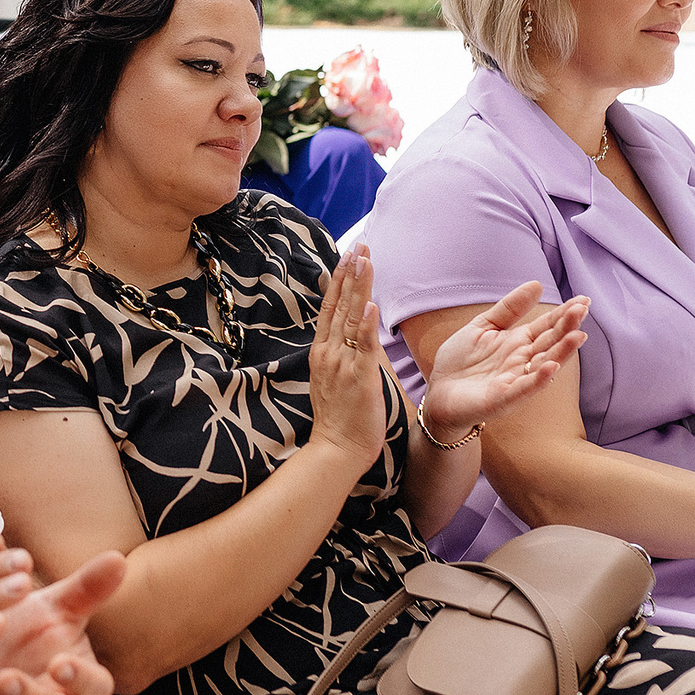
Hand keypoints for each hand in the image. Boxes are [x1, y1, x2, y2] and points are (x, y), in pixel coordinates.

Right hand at [305, 244, 388, 470]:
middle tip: (358, 245)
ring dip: (359, 288)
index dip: (339, 280)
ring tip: (364, 261)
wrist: (336, 448)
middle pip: (339, 305)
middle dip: (350, 273)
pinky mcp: (359, 377)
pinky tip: (371, 304)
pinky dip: (366, 324)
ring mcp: (342, 363)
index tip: (348, 255)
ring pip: (351, 318)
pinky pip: (363, 347)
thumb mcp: (334, 378)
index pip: (331, 308)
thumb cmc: (340, 419)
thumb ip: (341, 354)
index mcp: (323, 351)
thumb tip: (351, 335)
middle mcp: (329, 352)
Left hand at [419, 282, 583, 436]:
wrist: (438, 392)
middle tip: (583, 310)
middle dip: (567, 327)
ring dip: (562, 351)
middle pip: (550, 342)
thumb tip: (537, 284)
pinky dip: (538, 379)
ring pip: (544, 364)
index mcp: (518, 342)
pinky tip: (551, 367)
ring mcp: (515, 380)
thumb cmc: (460, 360)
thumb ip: (509, 309)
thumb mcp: (483, 326)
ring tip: (578, 336)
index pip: (547, 326)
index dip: (564, 314)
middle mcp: (522, 361)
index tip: (583, 300)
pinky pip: (525, 388)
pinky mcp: (503, 399)